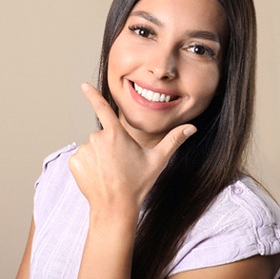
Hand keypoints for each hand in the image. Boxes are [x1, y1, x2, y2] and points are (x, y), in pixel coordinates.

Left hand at [69, 83, 196, 215]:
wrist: (115, 208)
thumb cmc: (137, 183)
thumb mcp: (157, 160)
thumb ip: (174, 140)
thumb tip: (192, 127)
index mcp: (116, 134)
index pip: (102, 108)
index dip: (92, 95)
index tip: (83, 84)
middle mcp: (97, 138)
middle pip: (103, 135)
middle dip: (110, 146)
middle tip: (120, 164)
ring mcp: (84, 150)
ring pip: (92, 147)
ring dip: (99, 156)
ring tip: (110, 172)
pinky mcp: (74, 162)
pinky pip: (82, 158)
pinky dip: (88, 165)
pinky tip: (98, 176)